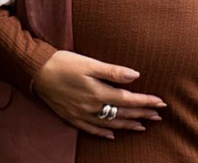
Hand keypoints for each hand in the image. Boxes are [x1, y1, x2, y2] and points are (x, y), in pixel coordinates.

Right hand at [31, 50, 165, 139]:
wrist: (36, 71)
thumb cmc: (63, 62)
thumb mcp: (89, 63)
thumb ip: (112, 71)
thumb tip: (135, 75)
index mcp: (98, 92)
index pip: (128, 99)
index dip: (146, 101)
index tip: (161, 102)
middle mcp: (92, 107)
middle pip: (122, 113)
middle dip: (141, 114)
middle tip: (158, 115)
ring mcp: (81, 114)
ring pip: (109, 123)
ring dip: (127, 125)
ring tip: (142, 126)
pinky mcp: (71, 117)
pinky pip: (91, 129)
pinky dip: (103, 132)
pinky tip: (112, 134)